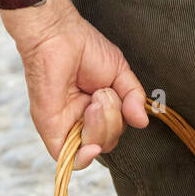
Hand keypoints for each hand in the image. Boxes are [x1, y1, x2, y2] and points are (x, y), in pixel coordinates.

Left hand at [3, 0, 148, 168]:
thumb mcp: (120, 74)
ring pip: (93, 149)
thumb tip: (143, 122)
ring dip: (102, 126)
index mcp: (95, 110)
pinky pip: (69, 159)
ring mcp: (66, 127)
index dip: (119, 122)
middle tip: (102, 94)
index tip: (116, 97)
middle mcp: (80, 121)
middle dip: (112, 121)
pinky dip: (84, 158)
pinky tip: (92, 146)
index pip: (113, 133)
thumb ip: (133, 99)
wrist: (60, 36)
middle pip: (106, 143)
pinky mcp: (52, 130)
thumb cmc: (86, 48)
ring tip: (95, 98)